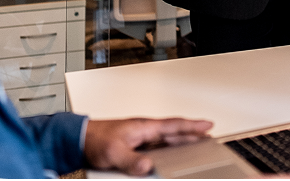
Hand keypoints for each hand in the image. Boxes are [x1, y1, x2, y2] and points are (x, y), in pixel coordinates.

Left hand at [84, 117, 213, 174]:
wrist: (81, 139)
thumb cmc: (96, 139)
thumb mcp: (114, 152)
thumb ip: (132, 160)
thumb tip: (148, 166)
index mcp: (144, 126)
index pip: (173, 125)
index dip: (192, 125)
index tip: (208, 124)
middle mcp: (144, 130)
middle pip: (174, 131)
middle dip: (192, 132)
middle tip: (208, 134)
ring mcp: (140, 137)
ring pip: (167, 138)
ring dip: (182, 139)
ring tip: (195, 143)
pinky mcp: (135, 145)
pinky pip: (158, 146)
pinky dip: (169, 148)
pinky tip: (171, 155)